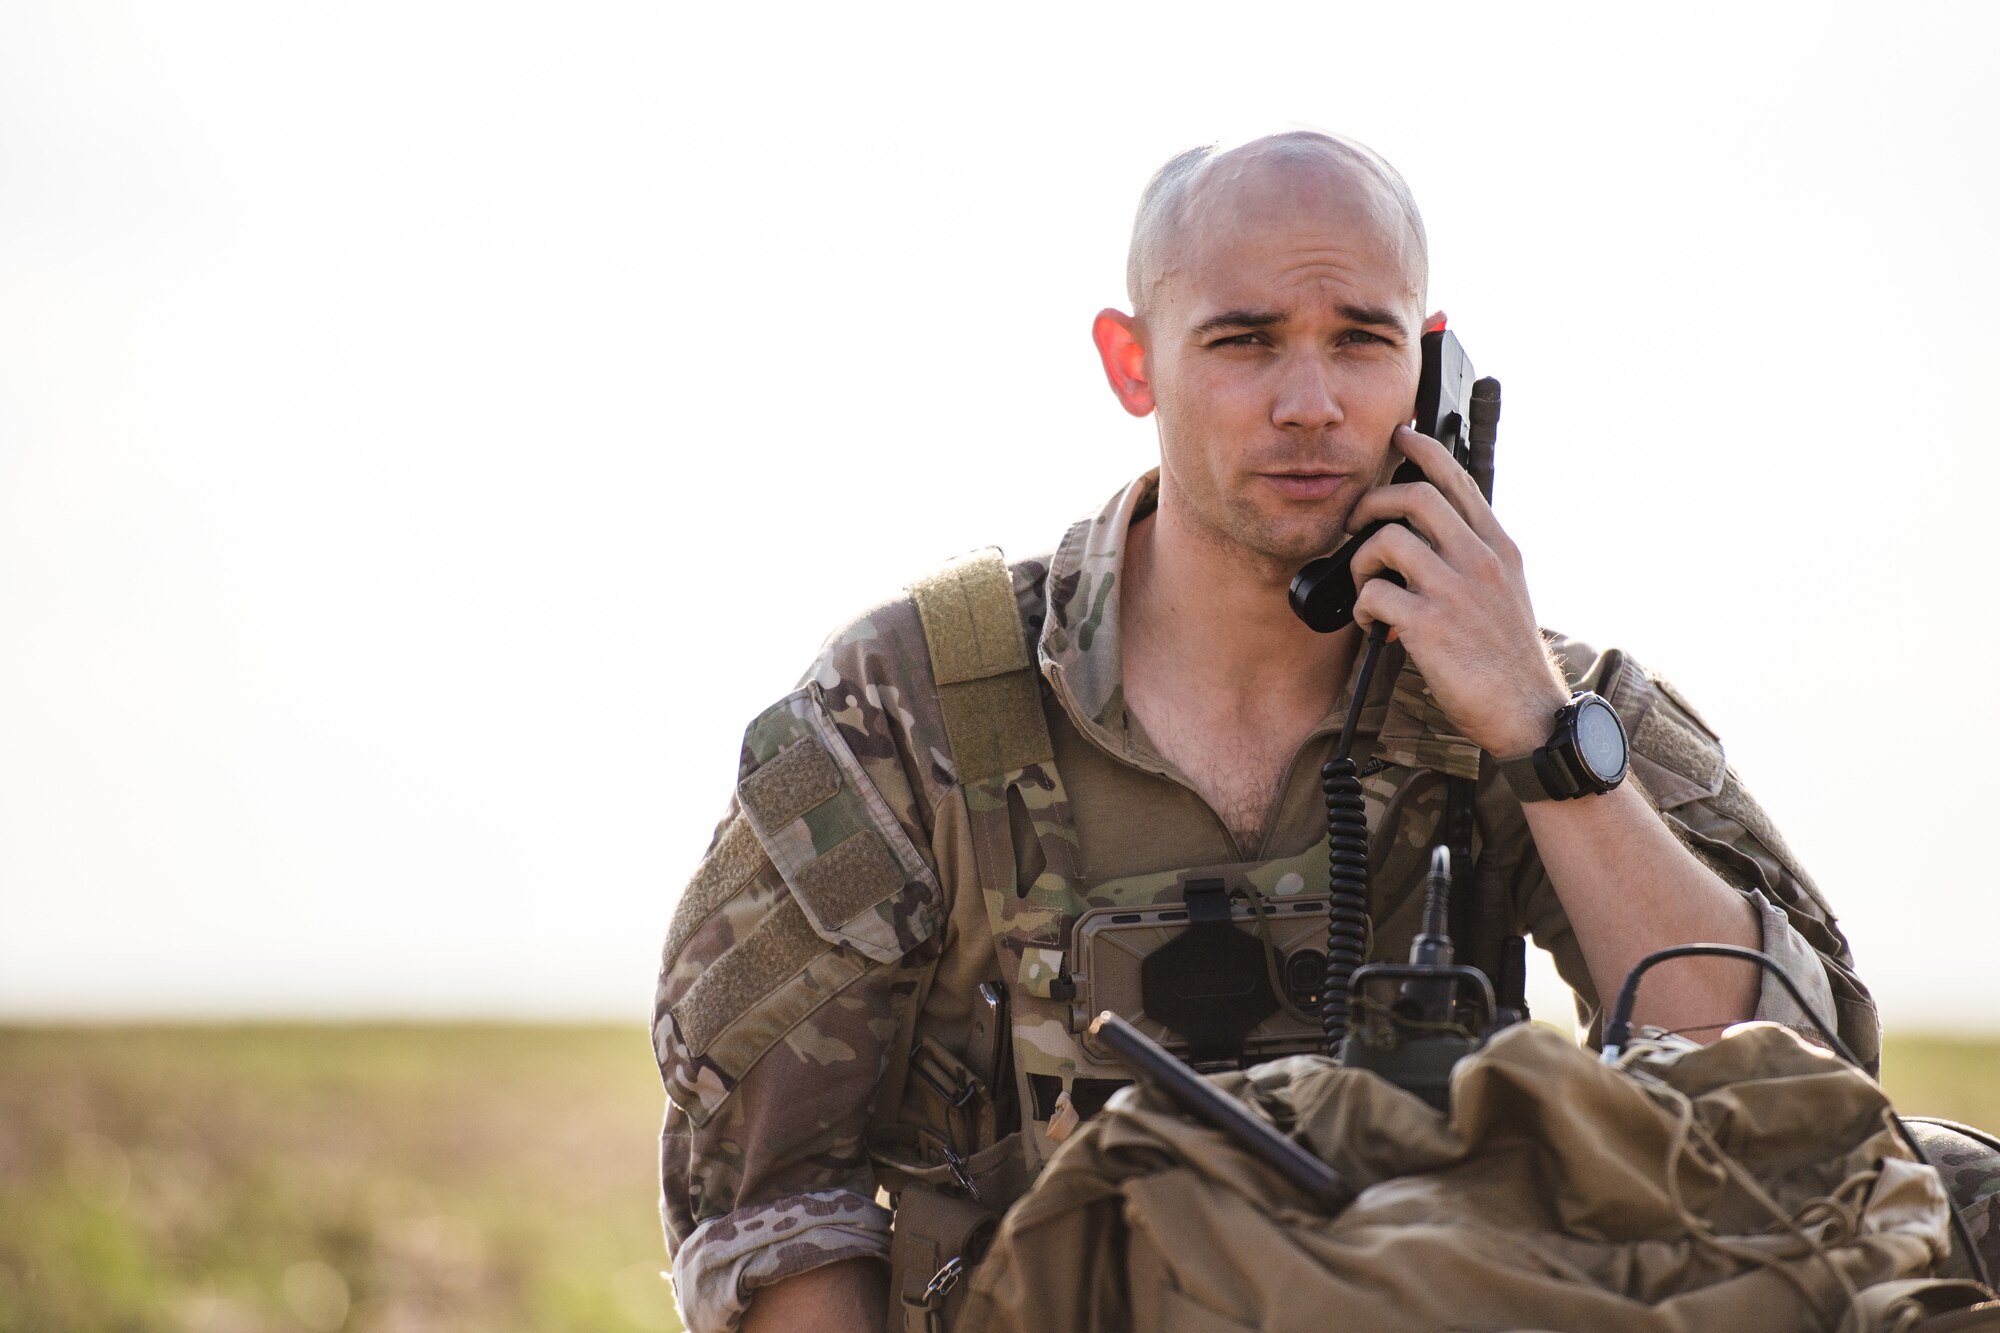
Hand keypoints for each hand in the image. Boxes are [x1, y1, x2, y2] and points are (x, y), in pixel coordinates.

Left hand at [1347, 424, 1569, 756]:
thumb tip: (1428, 535)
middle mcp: (1480, 560)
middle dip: (1372, 504)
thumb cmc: (1506, 655)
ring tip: (1365, 586)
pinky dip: (1361, 607)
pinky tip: (1371, 623)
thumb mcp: (1505, 591)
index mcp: (1498, 547)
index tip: (1401, 434)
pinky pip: (1373, 594)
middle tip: (1356, 525)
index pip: (1457, 480)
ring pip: (1386, 540)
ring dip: (1360, 561)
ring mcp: (1455, 591)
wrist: (1526, 711)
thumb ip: (1474, 557)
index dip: (1423, 450)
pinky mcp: (1430, 626)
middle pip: (1414, 496)